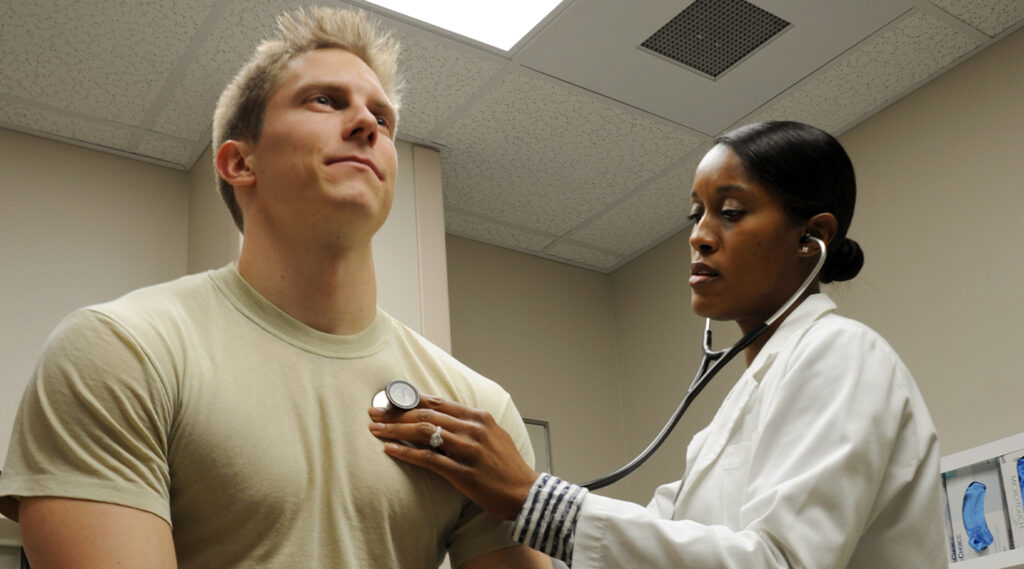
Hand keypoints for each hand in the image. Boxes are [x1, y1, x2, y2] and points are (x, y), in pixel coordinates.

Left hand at [368, 395, 539, 519]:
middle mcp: (474, 429)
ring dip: (396, 430)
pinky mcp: (463, 473)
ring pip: (424, 432)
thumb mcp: (493, 436)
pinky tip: (390, 450)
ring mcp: (469, 450)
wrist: (525, 493)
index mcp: (479, 417)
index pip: (438, 402)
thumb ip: (469, 425)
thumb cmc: (507, 467)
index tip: (389, 402)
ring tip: (376, 430)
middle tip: (373, 413)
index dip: (410, 400)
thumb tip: (440, 418)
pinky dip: (407, 453)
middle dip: (396, 413)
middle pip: (427, 414)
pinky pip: (429, 459)